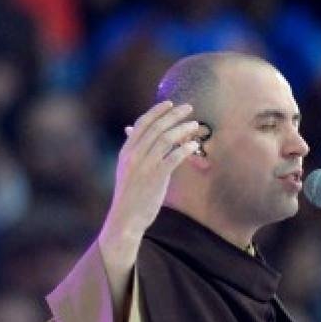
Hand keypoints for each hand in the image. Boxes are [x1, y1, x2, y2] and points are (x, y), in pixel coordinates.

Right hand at [107, 101, 204, 248]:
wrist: (125, 218)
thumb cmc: (128, 194)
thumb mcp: (125, 169)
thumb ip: (132, 150)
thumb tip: (131, 129)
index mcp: (126, 151)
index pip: (141, 124)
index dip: (156, 111)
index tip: (169, 103)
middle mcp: (133, 155)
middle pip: (156, 128)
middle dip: (174, 115)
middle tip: (189, 108)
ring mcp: (144, 166)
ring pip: (165, 139)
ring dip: (182, 129)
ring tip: (195, 125)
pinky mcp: (156, 177)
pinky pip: (173, 158)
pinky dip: (184, 149)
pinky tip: (194, 145)